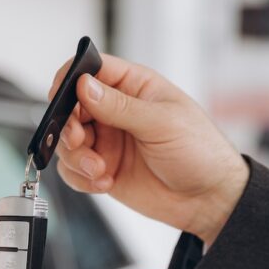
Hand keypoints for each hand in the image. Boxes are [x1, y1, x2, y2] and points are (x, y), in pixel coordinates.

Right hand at [51, 54, 249, 246]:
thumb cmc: (200, 152)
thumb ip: (120, 106)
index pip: (92, 69)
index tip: (60, 95)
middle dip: (69, 126)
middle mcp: (116, 111)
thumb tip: (84, 85)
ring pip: (68, 142)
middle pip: (71, 108)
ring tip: (98, 170)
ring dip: (75, 157)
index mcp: (134, 87)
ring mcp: (108, 141)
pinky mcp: (102, 169)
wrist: (208, 199)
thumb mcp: (162, 123)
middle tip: (79, 141)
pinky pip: (73, 171)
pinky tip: (104, 182)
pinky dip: (80, 178)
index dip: (70, 78)